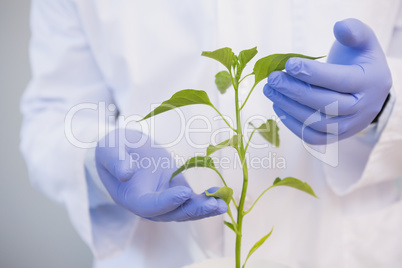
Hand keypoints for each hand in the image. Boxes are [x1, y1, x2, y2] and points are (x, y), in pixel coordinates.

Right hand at [95, 128, 226, 220]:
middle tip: (213, 204)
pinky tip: (221, 194)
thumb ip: (116, 161)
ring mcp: (165, 197)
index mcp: (131, 198)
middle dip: (193, 210)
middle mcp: (150, 204)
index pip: (150, 206)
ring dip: (204, 208)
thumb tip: (125, 172)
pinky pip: (191, 198)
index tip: (183, 192)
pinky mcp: (176, 188)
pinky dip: (206, 199)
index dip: (166, 201)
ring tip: (222, 204)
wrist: (123, 148)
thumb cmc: (113, 149)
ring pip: (185, 209)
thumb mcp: (109, 150)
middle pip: (172, 213)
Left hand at [263, 18, 391, 144]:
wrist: (367, 88)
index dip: (313, 73)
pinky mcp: (337, 136)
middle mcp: (363, 108)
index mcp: (371, 83)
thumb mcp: (362, 41)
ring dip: (289, 108)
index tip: (288, 64)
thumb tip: (339, 27)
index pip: (340, 80)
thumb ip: (353, 31)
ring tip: (270, 91)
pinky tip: (278, 107)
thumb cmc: (359, 60)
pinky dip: (293, 126)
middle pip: (326, 104)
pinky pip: (314, 138)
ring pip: (317, 124)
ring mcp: (350, 126)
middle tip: (273, 79)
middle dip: (295, 91)